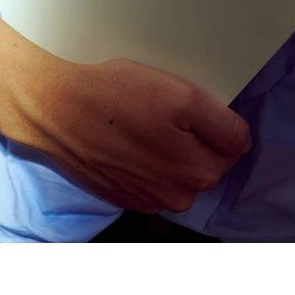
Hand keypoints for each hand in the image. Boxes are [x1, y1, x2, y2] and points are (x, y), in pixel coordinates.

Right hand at [0, 10, 251, 212]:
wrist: (53, 110)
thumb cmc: (111, 97)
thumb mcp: (180, 96)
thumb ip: (223, 124)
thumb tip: (241, 141)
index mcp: (198, 171)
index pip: (233, 143)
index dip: (212, 118)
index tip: (185, 106)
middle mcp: (177, 194)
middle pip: (205, 159)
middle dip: (191, 135)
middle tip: (158, 109)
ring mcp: (148, 198)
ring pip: (177, 168)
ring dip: (166, 148)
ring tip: (138, 122)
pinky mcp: (124, 195)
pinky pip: (150, 175)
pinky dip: (143, 158)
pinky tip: (123, 138)